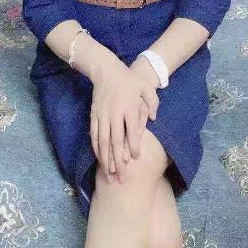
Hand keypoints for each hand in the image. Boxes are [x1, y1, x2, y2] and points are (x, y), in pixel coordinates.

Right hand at [90, 58, 158, 183]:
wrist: (106, 70)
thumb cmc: (129, 80)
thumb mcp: (146, 87)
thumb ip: (152, 102)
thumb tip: (152, 118)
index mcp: (128, 107)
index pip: (131, 130)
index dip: (133, 145)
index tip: (135, 158)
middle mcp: (114, 113)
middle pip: (115, 140)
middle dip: (118, 160)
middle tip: (121, 176)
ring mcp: (102, 115)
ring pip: (103, 141)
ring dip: (106, 158)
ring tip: (109, 173)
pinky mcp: (94, 116)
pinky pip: (94, 135)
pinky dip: (96, 148)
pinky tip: (100, 159)